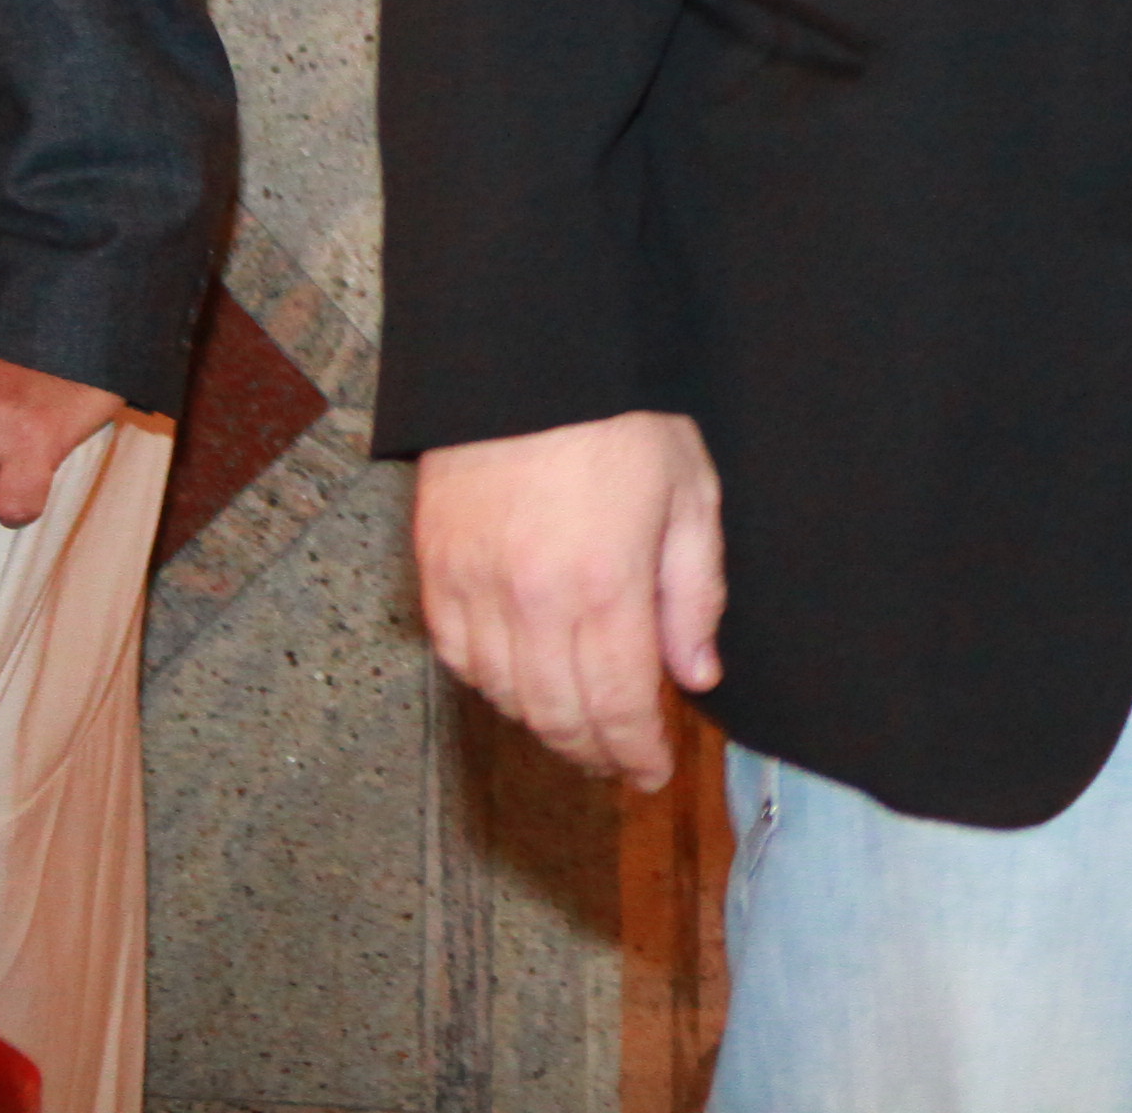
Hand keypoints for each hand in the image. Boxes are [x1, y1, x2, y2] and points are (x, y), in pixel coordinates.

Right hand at [414, 409, 726, 792]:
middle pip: (557, 714)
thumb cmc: (622, 416)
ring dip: (545, 726)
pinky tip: (523, 685)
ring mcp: (473, 588)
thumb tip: (697, 674)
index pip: (619, 704)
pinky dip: (492, 685)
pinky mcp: (434, 570)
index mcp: (603, 585)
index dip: (636, 751)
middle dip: (594, 752)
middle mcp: (530, 601)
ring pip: (504, 696)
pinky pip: (459, 658)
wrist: (529, 359)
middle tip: (620, 766)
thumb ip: (695, 592)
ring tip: (582, 732)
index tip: (652, 773)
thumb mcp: (691, 493)